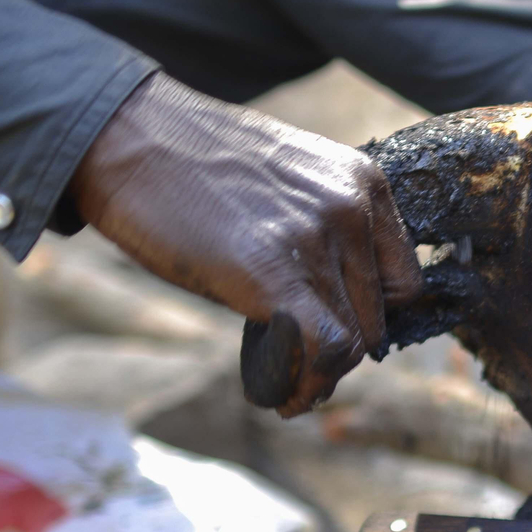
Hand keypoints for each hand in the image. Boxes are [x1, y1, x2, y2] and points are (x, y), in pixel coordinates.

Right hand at [70, 73, 422, 413]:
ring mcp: (317, 239)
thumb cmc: (195, 165)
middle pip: (376, 318)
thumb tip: (333, 308)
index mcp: (363, 183)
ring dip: (318, 377)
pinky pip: (324, 350)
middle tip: (297, 365)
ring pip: (352, 342)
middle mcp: (353, 208)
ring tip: (286, 384)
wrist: (129, 136)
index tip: (334, 336)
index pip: (403, 282)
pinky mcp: (277, 273)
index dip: (369, 319)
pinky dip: (306, 384)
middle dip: (339, 351)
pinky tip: (279, 395)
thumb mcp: (288, 182)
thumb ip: (323, 232)